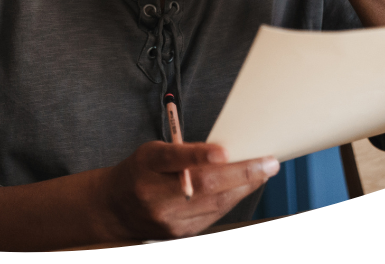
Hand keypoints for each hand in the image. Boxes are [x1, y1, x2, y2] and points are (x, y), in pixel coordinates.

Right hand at [102, 141, 278, 239]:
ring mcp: (167, 218)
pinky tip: (244, 188)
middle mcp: (155, 194)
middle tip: (268, 164)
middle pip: (204, 185)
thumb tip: (225, 152)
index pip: (174, 158)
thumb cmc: (140, 172)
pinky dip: (232, 200)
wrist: (116, 209)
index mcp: (147, 165)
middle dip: (242, 174)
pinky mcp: (178, 233)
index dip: (199, 155)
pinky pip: (213, 216)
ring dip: (244, 187)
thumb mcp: (153, 151)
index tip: (223, 152)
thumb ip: (183, 151)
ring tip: (263, 173)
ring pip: (214, 203)